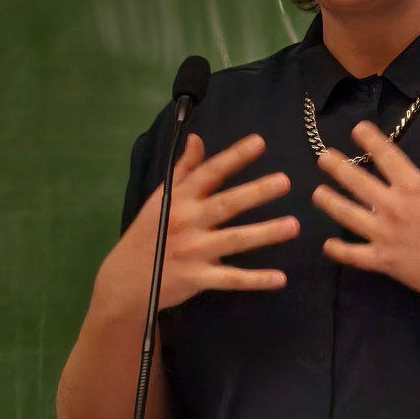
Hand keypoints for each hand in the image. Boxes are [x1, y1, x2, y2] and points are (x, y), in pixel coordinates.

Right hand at [94, 131, 298, 321]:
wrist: (126, 280)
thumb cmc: (148, 233)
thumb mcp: (161, 198)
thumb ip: (183, 169)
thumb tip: (197, 138)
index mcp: (180, 198)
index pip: (210, 173)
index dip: (234, 157)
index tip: (259, 142)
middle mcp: (188, 221)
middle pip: (227, 205)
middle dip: (256, 192)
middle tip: (285, 181)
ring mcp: (194, 251)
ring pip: (235, 240)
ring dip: (265, 233)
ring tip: (293, 225)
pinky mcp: (198, 278)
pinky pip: (231, 279)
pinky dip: (256, 280)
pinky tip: (280, 278)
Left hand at [313, 110, 419, 309]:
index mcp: (412, 185)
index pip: (385, 155)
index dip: (369, 139)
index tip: (356, 128)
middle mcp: (392, 207)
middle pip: (358, 183)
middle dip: (338, 168)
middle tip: (322, 157)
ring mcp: (384, 236)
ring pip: (350, 216)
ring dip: (331, 203)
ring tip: (316, 193)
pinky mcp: (383, 261)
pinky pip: (355, 256)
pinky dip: (339, 251)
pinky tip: (327, 245)